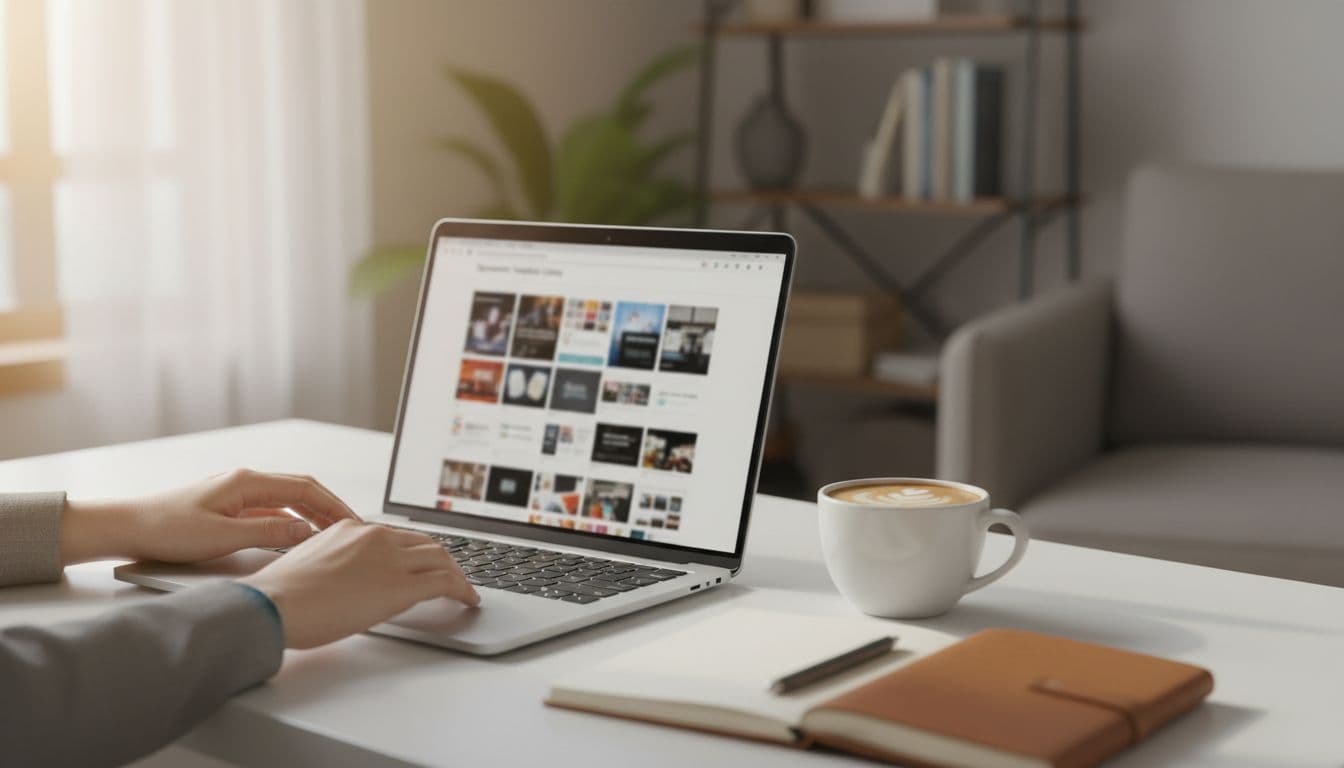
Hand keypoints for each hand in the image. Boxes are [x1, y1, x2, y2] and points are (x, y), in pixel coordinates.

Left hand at [61, 469, 360, 564]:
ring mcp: (238, 493)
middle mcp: (246, 482)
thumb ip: (268, 532)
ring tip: (332, 533)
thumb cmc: (167, 529)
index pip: (305, 488)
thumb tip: (305, 529)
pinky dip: (292, 520)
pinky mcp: (230, 507)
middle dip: (330, 507)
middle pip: (302, 489)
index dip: (334, 505)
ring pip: (288, 499)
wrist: (128, 527)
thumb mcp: (222, 537)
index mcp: (247, 482)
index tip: (354, 522)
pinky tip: (298, 535)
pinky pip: (272, 509)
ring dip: (313, 514)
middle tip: (352, 529)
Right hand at [240, 520, 479, 648]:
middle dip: (443, 559)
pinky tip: (468, 600)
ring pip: (440, 558)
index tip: (422, 562)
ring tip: (463, 589)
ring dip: (457, 574)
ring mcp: (390, 559)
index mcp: (352, 528)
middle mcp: (375, 537)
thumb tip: (349, 580)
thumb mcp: (311, 563)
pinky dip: (462, 590)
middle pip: (425, 543)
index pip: (396, 536)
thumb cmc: (281, 595)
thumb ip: (337, 563)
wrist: (273, 604)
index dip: (415, 551)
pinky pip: (444, 583)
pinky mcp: (401, 585)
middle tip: (452, 575)